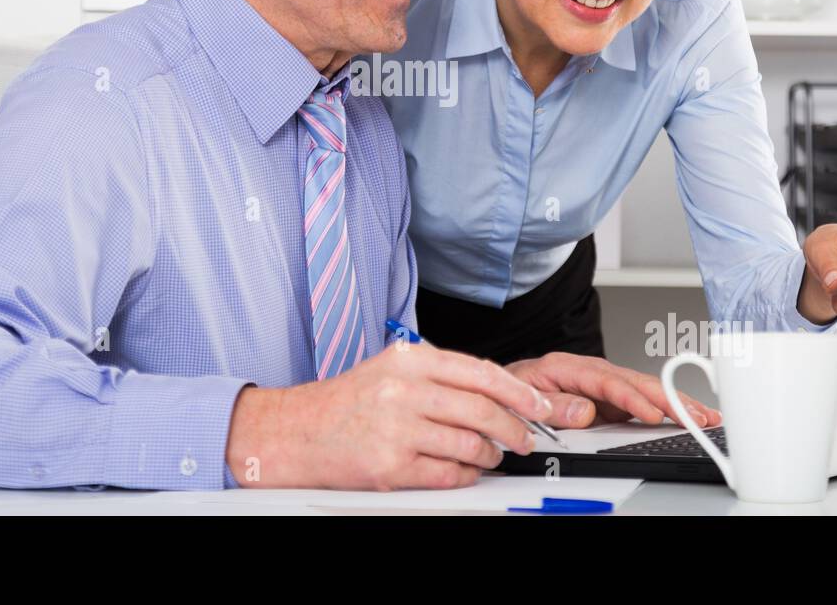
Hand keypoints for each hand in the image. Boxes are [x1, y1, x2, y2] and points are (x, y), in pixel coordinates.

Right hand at [224, 341, 551, 489]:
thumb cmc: (346, 402)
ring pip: (469, 444)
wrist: (296, 432)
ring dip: (490, 455)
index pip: (481, 371)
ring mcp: (396, 429)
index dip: (519, 391)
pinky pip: (447, 474)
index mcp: (410, 360)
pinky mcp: (389, 466)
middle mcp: (404, 390)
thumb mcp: (391, 369)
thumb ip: (439, 373)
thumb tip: (496, 389)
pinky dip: (465, 476)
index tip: (540, 405)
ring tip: (491, 455)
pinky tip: (464, 471)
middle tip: (524, 438)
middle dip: (514, 428)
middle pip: (482, 409)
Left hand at [504, 352, 721, 428]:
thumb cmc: (509, 393)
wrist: (500, 392)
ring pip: (644, 389)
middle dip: (670, 398)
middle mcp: (589, 372)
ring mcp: (601, 384)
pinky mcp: (608, 398)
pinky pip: (641, 401)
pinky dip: (667, 408)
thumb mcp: (522, 398)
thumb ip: (552, 404)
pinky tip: (687, 416)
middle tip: (697, 415)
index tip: (652, 414)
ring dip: (676, 402)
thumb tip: (585, 410)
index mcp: (567, 368)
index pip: (607, 382)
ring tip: (705, 417)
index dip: (633, 399)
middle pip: (635, 382)